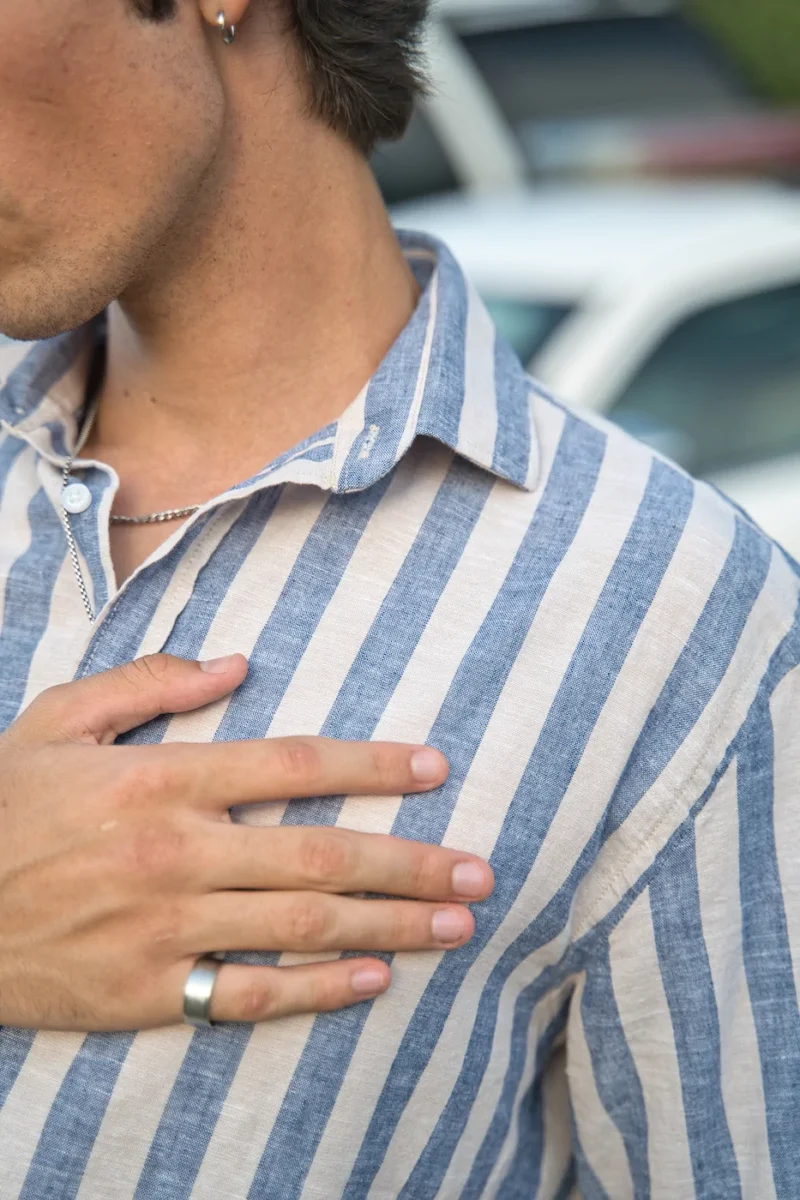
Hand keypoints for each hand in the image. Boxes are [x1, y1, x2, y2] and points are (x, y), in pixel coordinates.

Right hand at [0, 654, 492, 1030]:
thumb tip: (239, 663)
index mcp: (159, 779)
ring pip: (299, 925)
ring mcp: (163, 927)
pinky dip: (313, 990)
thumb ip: (149, 682)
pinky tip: (372, 983)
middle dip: (410, 861)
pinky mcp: (145, 990)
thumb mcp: (58, 719)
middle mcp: (175, 852)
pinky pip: (244, 995)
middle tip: (480, 871)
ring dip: (388, 925)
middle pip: (319, 852)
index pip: (293, 764)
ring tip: (455, 926)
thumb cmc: (2, 805)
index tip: (437, 767)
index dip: (373, 764)